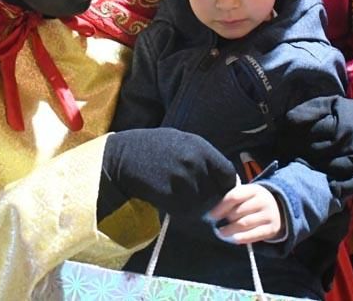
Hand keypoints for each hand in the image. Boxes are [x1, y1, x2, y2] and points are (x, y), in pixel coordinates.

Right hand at [101, 128, 236, 215]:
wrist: (124, 157)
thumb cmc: (154, 147)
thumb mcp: (182, 141)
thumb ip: (203, 157)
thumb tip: (223, 176)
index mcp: (200, 148)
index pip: (227, 173)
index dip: (226, 185)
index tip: (221, 190)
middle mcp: (194, 163)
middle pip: (215, 192)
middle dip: (211, 198)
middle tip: (200, 199)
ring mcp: (181, 180)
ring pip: (201, 204)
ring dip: (195, 206)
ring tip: (183, 199)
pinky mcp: (168, 196)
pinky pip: (184, 210)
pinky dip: (181, 211)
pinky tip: (171, 202)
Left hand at [208, 183, 283, 244]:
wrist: (279, 209)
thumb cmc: (253, 202)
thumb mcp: (246, 195)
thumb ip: (232, 200)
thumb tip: (212, 214)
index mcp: (254, 189)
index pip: (234, 197)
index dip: (220, 207)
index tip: (210, 216)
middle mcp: (263, 201)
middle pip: (238, 212)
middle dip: (225, 220)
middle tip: (216, 226)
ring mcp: (269, 215)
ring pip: (244, 224)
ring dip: (230, 230)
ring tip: (221, 233)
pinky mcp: (272, 229)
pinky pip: (254, 235)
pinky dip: (241, 238)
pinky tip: (232, 239)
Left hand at [279, 96, 352, 198]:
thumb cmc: (345, 114)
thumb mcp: (327, 104)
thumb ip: (307, 111)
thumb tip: (288, 122)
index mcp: (339, 125)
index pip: (309, 136)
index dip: (292, 140)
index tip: (282, 143)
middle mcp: (349, 142)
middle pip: (315, 154)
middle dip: (299, 155)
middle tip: (286, 156)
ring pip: (328, 169)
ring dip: (313, 170)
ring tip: (300, 169)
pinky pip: (351, 184)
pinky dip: (340, 188)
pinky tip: (329, 187)